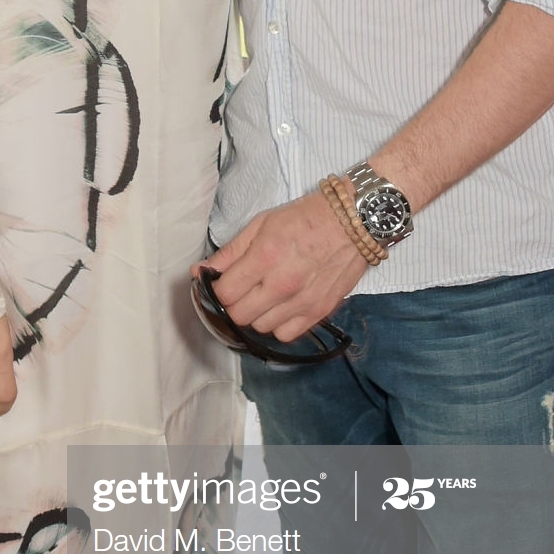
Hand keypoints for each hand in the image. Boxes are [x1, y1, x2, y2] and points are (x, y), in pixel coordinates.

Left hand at [202, 191, 367, 341]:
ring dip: (256, 315)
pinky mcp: (320, 311)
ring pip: (260, 328)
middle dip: (233, 304)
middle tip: (241, 290)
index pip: (224, 294)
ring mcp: (302, 301)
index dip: (217, 290)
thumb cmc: (306, 218)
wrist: (354, 221)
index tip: (221, 283)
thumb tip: (200, 272)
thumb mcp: (261, 224)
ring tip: (264, 296)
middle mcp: (282, 284)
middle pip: (239, 316)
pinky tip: (281, 307)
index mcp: (264, 257)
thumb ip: (230, 252)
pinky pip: (286, 335)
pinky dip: (279, 325)